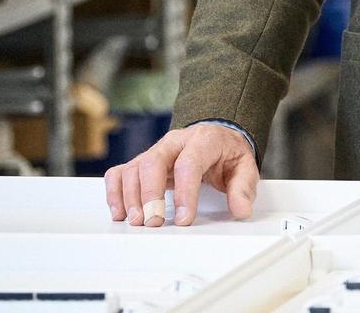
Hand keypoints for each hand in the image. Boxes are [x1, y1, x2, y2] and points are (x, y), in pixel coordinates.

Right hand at [103, 123, 259, 226]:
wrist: (216, 137)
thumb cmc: (227, 154)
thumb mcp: (244, 167)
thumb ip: (243, 188)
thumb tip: (241, 209)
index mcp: (203, 140)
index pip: (189, 163)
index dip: (185, 192)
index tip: (185, 219)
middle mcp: (174, 142)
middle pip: (153, 162)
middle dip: (151, 194)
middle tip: (154, 222)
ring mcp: (155, 151)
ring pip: (133, 168)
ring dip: (131, 197)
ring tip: (138, 221)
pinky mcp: (141, 162)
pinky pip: (119, 173)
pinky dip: (115, 192)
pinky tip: (120, 212)